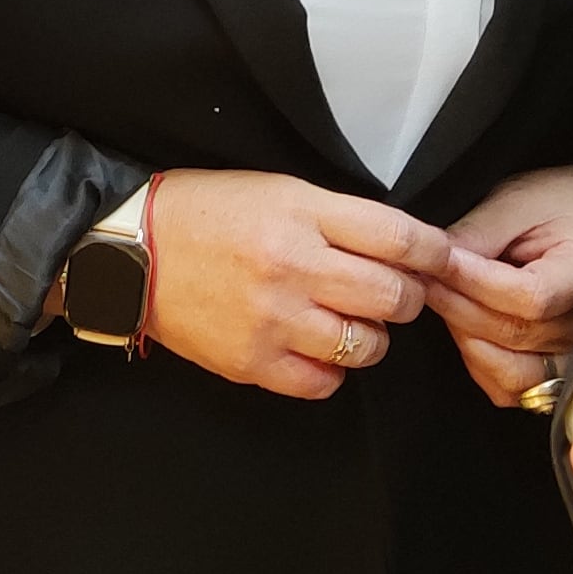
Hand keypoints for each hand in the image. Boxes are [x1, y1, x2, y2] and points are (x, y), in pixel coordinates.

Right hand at [140, 170, 452, 398]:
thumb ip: (340, 218)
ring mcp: (273, 319)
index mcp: (302, 214)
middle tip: (392, 294)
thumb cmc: (207, 214)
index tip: (442, 260)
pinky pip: (324, 383)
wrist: (130, 251)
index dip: (437, 253)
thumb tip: (405, 249)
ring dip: (371, 337)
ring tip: (349, 321)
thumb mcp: (278, 191)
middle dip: (407, 298)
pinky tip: (315, 348)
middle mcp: (293, 266)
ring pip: (368, 346)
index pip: (400, 239)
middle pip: (395, 297)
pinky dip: (331, 370)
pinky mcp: (253, 362)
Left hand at [427, 165, 572, 404]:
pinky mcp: (560, 368)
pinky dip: (483, 368)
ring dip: (466, 339)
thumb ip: (481, 232)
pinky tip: (465, 334)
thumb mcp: (522, 200)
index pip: (530, 297)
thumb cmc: (564, 203)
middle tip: (420, 278)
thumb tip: (435, 261)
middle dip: (457, 306)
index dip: (475, 284)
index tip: (438, 262)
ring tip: (443, 302)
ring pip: (513, 371)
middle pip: (515, 334)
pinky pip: (516, 388)